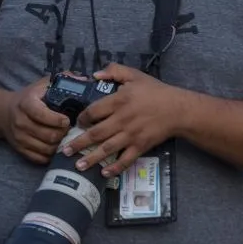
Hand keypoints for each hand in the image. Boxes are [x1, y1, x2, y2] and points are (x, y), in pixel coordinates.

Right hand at [2, 77, 73, 164]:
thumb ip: (62, 80)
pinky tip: (56, 147)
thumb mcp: (41, 85)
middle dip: (63, 134)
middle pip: (48, 135)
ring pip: (46, 149)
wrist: (4, 113)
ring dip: (59, 145)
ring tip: (65, 138)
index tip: (68, 120)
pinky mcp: (20, 149)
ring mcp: (19, 138)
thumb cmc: (29, 98)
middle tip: (70, 129)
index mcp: (26, 104)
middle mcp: (20, 122)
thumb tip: (84, 79)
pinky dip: (51, 155)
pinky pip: (40, 158)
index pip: (42, 114)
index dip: (58, 120)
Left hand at [65, 63, 189, 176]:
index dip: (82, 118)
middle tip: (64, 150)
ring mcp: (131, 135)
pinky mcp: (141, 146)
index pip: (93, 111)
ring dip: (91, 158)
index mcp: (118, 101)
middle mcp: (122, 119)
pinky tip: (104, 173)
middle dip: (78, 143)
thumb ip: (114, 70)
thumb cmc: (155, 91)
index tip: (77, 123)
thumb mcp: (135, 75)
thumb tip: (94, 75)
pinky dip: (115, 167)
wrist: (178, 109)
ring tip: (77, 166)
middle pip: (96, 133)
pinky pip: (126, 159)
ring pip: (107, 149)